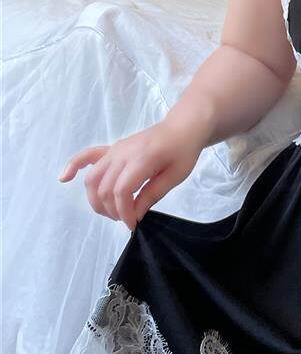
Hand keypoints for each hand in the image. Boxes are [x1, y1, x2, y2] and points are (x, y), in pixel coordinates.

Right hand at [58, 120, 205, 230]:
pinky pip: (87, 156)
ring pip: (93, 178)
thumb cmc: (183, 152)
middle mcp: (121, 154)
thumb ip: (152, 195)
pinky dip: (74, 166)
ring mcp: (114, 150)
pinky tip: (65, 178)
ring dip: (96, 199)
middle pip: (105, 188)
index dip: (124, 212)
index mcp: (140, 160)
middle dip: (112, 210)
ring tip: (111, 212)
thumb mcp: (174, 177)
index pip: (121, 192)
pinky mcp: (112, 149)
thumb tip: (135, 215)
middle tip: (126, 220)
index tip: (133, 224)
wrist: (181, 129)